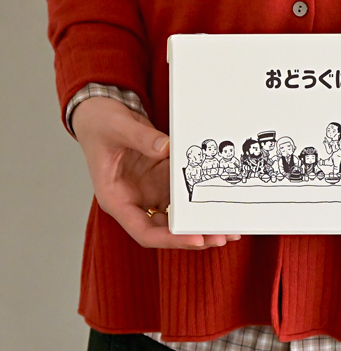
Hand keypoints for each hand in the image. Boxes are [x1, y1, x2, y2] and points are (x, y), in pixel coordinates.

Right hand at [72, 97, 240, 248]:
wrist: (100, 112)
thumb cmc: (100, 123)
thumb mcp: (118, 126)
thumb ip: (142, 138)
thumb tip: (166, 148)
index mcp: (116, 199)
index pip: (144, 231)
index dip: (170, 239)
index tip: (195, 239)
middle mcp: (134, 201)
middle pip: (166, 230)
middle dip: (194, 235)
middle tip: (223, 236)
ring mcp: (150, 190)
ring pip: (178, 216)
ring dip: (201, 221)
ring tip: (229, 226)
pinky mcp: (161, 179)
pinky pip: (183, 194)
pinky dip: (200, 198)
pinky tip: (219, 199)